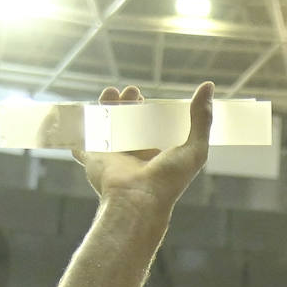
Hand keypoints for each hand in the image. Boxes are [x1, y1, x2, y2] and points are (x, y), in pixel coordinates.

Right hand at [75, 82, 213, 212]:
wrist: (137, 199)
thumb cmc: (168, 179)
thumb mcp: (194, 147)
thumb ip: (202, 118)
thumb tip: (208, 86)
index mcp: (155, 154)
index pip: (151, 127)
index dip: (149, 110)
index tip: (148, 97)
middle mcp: (133, 155)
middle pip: (128, 122)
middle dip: (128, 103)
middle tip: (132, 91)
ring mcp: (112, 156)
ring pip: (106, 126)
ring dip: (106, 106)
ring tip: (112, 92)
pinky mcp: (92, 157)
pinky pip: (82, 141)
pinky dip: (78, 129)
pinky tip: (79, 115)